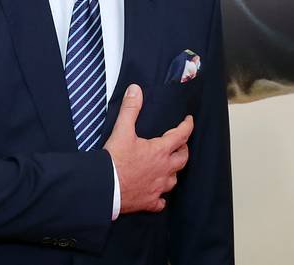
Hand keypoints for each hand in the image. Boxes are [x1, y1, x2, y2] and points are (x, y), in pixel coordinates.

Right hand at [104, 84, 192, 213]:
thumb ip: (130, 109)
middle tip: (181, 144)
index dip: (187, 126)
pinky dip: (161, 198)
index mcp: (160, 151)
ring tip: (170, 167)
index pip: (181, 135)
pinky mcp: (148, 201)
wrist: (104, 188)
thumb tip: (136, 90)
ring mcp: (157, 187)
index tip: (189, 121)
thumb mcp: (122, 130)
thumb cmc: (114, 160)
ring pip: (173, 180)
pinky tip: (159, 196)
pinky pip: (160, 202)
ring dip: (174, 172)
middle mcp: (163, 170)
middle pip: (182, 159)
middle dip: (184, 150)